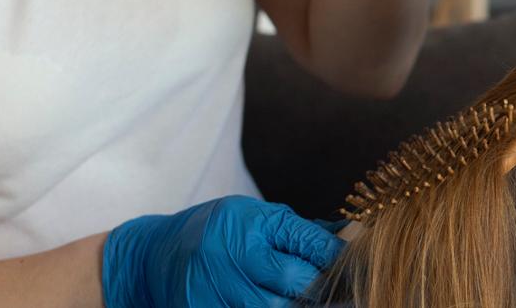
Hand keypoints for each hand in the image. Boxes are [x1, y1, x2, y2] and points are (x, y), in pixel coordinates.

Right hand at [101, 195, 343, 307]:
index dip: (338, 255)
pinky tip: (274, 304)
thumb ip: (301, 231)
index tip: (359, 260)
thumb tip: (351, 234)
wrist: (156, 256)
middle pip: (297, 284)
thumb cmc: (216, 231)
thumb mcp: (256, 217)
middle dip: (323, 288)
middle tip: (343, 288)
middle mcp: (235, 256)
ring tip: (309, 298)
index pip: (309, 244)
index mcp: (251, 224)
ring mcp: (219, 291)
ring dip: (298, 306)